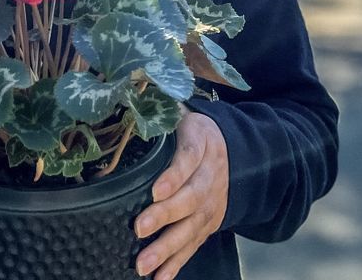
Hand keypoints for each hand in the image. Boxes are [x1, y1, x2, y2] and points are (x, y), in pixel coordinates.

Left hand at [132, 108, 228, 279]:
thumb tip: (126, 100)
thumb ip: (159, 110)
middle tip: (139, 228)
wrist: (235, 151)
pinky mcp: (209, 223)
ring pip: (192, 227)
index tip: (154, 190)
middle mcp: (211, 175)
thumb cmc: (193, 129)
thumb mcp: (182, 111)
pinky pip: (194, 244)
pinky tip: (160, 277)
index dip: (174, 176)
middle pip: (190, 198)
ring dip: (167, 248)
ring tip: (143, 264)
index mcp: (202, 141)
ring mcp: (212, 203)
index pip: (189, 158)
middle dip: (165, 216)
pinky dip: (178, 263)